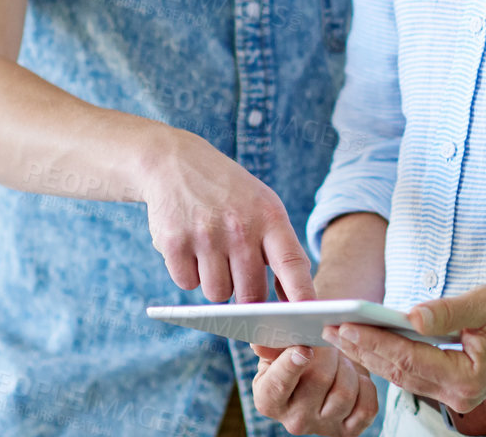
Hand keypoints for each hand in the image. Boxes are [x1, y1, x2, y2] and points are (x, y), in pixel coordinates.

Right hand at [136, 129, 314, 302]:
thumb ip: (280, 250)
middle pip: (251, 295)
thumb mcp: (263, 206)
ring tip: (211, 250)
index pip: (292, 265)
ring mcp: (205, 235)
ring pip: (217, 295)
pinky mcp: (173, 243)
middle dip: (247, 296)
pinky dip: (189, 273)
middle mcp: (239, 226)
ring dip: (215, 282)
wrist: (175, 162)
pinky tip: (190, 246)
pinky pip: (187, 284)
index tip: (312, 322)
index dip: (302, 298)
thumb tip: (292, 302)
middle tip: (239, 273)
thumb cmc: (228, 193)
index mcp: (269, 216)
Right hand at [252, 344, 376, 435]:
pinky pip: (367, 407)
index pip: (278, 385)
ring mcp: (322, 428)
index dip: (291, 365)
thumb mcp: (277, 350)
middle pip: (319, 379)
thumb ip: (271, 346)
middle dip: (328, 353)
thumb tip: (259, 345)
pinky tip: (355, 378)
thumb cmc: (295, 358)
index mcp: (268, 399)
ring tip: (340, 359)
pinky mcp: (348, 432)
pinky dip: (365, 386)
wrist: (319, 376)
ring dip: (348, 368)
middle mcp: (294, 420)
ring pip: (345, 392)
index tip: (304, 348)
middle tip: (327, 341)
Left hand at [323, 283, 485, 413]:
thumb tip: (410, 317)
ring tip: (338, 335)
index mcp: (468, 378)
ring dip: (369, 356)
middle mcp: (459, 396)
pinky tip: (365, 343)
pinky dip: (386, 358)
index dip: (373, 342)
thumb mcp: (483, 303)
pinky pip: (411, 374)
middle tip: (328, 329)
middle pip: (399, 372)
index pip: (408, 359)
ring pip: (401, 376)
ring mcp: (455, 396)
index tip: (344, 325)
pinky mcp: (450, 387)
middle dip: (362, 350)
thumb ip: (445, 312)